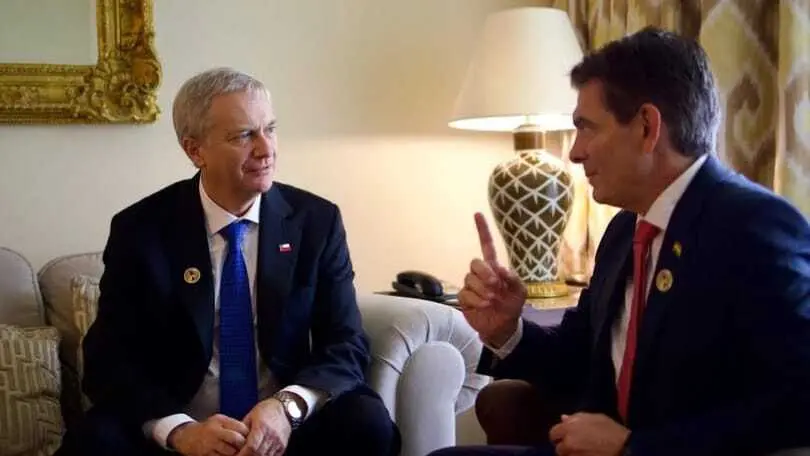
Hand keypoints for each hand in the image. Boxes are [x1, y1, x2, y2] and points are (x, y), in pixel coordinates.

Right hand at [169, 414, 248, 455]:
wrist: (186, 437)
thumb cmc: (207, 428)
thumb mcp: (219, 421)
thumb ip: (232, 424)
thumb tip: (249, 431)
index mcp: (220, 421)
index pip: (240, 427)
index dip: (248, 433)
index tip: (251, 437)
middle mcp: (214, 432)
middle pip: (236, 439)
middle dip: (243, 445)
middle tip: (247, 447)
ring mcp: (210, 444)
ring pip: (230, 451)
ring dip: (236, 453)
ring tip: (239, 452)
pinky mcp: (206, 455)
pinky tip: (229, 455)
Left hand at [236, 398, 291, 455]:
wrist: (285, 409)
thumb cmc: (266, 411)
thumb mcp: (251, 416)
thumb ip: (242, 430)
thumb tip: (231, 442)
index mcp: (262, 427)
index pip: (251, 447)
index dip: (242, 454)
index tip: (234, 455)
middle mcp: (272, 436)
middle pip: (257, 454)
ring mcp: (278, 443)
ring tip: (247, 455)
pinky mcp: (282, 447)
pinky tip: (256, 455)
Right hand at [458, 212, 525, 346]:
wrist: (502, 327)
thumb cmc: (511, 306)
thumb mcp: (520, 292)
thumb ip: (513, 278)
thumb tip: (499, 268)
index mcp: (494, 268)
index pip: (487, 246)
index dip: (482, 230)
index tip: (477, 214)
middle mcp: (480, 274)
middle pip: (474, 262)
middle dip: (485, 274)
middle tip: (495, 286)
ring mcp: (471, 285)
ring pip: (469, 279)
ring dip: (482, 291)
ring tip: (491, 300)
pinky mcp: (464, 298)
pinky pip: (465, 293)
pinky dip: (476, 300)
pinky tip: (483, 305)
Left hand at [549, 413, 629, 455]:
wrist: (624, 447)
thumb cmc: (610, 429)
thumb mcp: (594, 418)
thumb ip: (576, 418)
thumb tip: (563, 418)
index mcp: (569, 428)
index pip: (553, 434)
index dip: (559, 436)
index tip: (565, 438)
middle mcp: (568, 443)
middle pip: (559, 449)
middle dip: (565, 448)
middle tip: (576, 447)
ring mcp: (574, 455)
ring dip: (572, 455)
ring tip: (583, 452)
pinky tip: (587, 455)